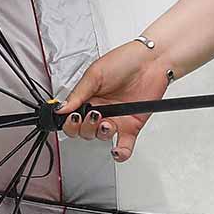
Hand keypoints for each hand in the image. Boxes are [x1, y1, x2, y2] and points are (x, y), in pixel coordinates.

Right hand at [55, 41, 174, 162]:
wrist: (153, 60)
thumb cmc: (125, 60)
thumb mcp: (95, 73)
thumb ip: (78, 93)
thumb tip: (61, 109)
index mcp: (89, 97)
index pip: (71, 117)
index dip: (69, 122)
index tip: (72, 117)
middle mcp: (101, 110)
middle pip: (84, 131)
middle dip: (85, 127)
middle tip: (92, 115)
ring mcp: (116, 119)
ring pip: (100, 137)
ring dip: (100, 133)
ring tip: (106, 122)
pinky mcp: (131, 125)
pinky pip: (124, 146)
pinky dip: (120, 153)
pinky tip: (116, 151)